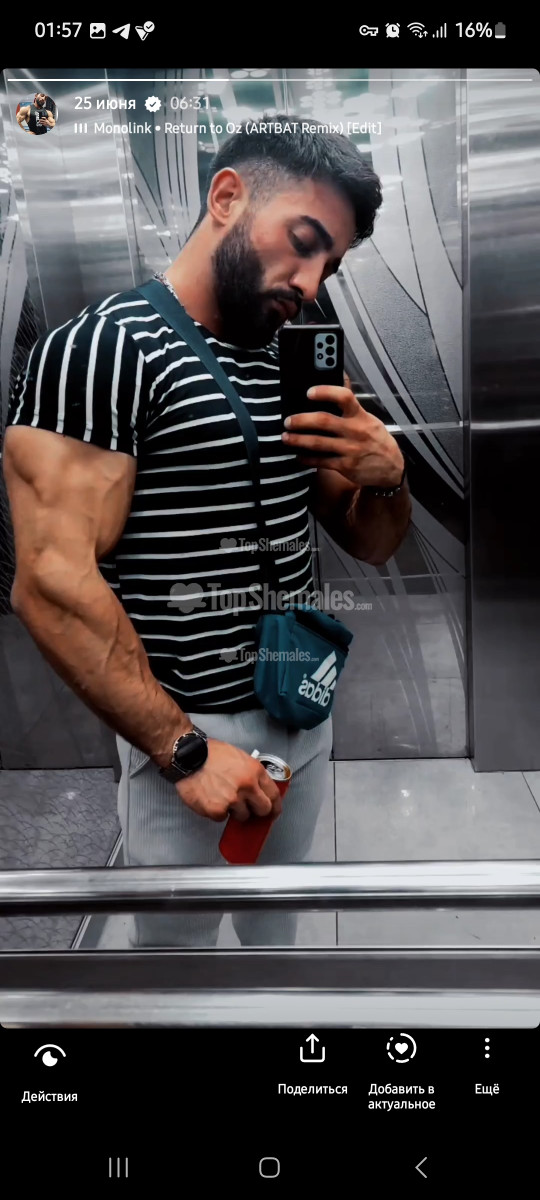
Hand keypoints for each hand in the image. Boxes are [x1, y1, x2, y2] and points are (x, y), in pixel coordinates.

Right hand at [174, 738, 281, 822]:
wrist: (188, 755)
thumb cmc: (211, 753)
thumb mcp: (240, 757)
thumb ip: (251, 774)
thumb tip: (258, 791)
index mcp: (255, 771)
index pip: (274, 795)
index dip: (274, 806)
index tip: (273, 812)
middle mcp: (248, 786)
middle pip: (263, 809)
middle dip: (256, 811)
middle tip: (247, 808)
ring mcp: (233, 800)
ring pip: (242, 816)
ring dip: (234, 811)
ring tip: (221, 796)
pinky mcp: (217, 810)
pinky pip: (222, 818)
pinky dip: (216, 812)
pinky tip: (210, 798)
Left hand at [281, 384, 403, 489]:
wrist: (391, 469)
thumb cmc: (376, 440)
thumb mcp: (370, 420)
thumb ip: (351, 407)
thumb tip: (337, 383)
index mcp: (361, 416)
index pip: (344, 397)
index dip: (325, 392)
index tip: (309, 392)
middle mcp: (355, 432)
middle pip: (324, 421)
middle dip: (301, 420)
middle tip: (288, 421)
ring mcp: (350, 450)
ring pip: (318, 443)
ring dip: (298, 440)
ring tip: (286, 437)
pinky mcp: (345, 466)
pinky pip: (320, 461)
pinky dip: (306, 459)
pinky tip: (298, 456)